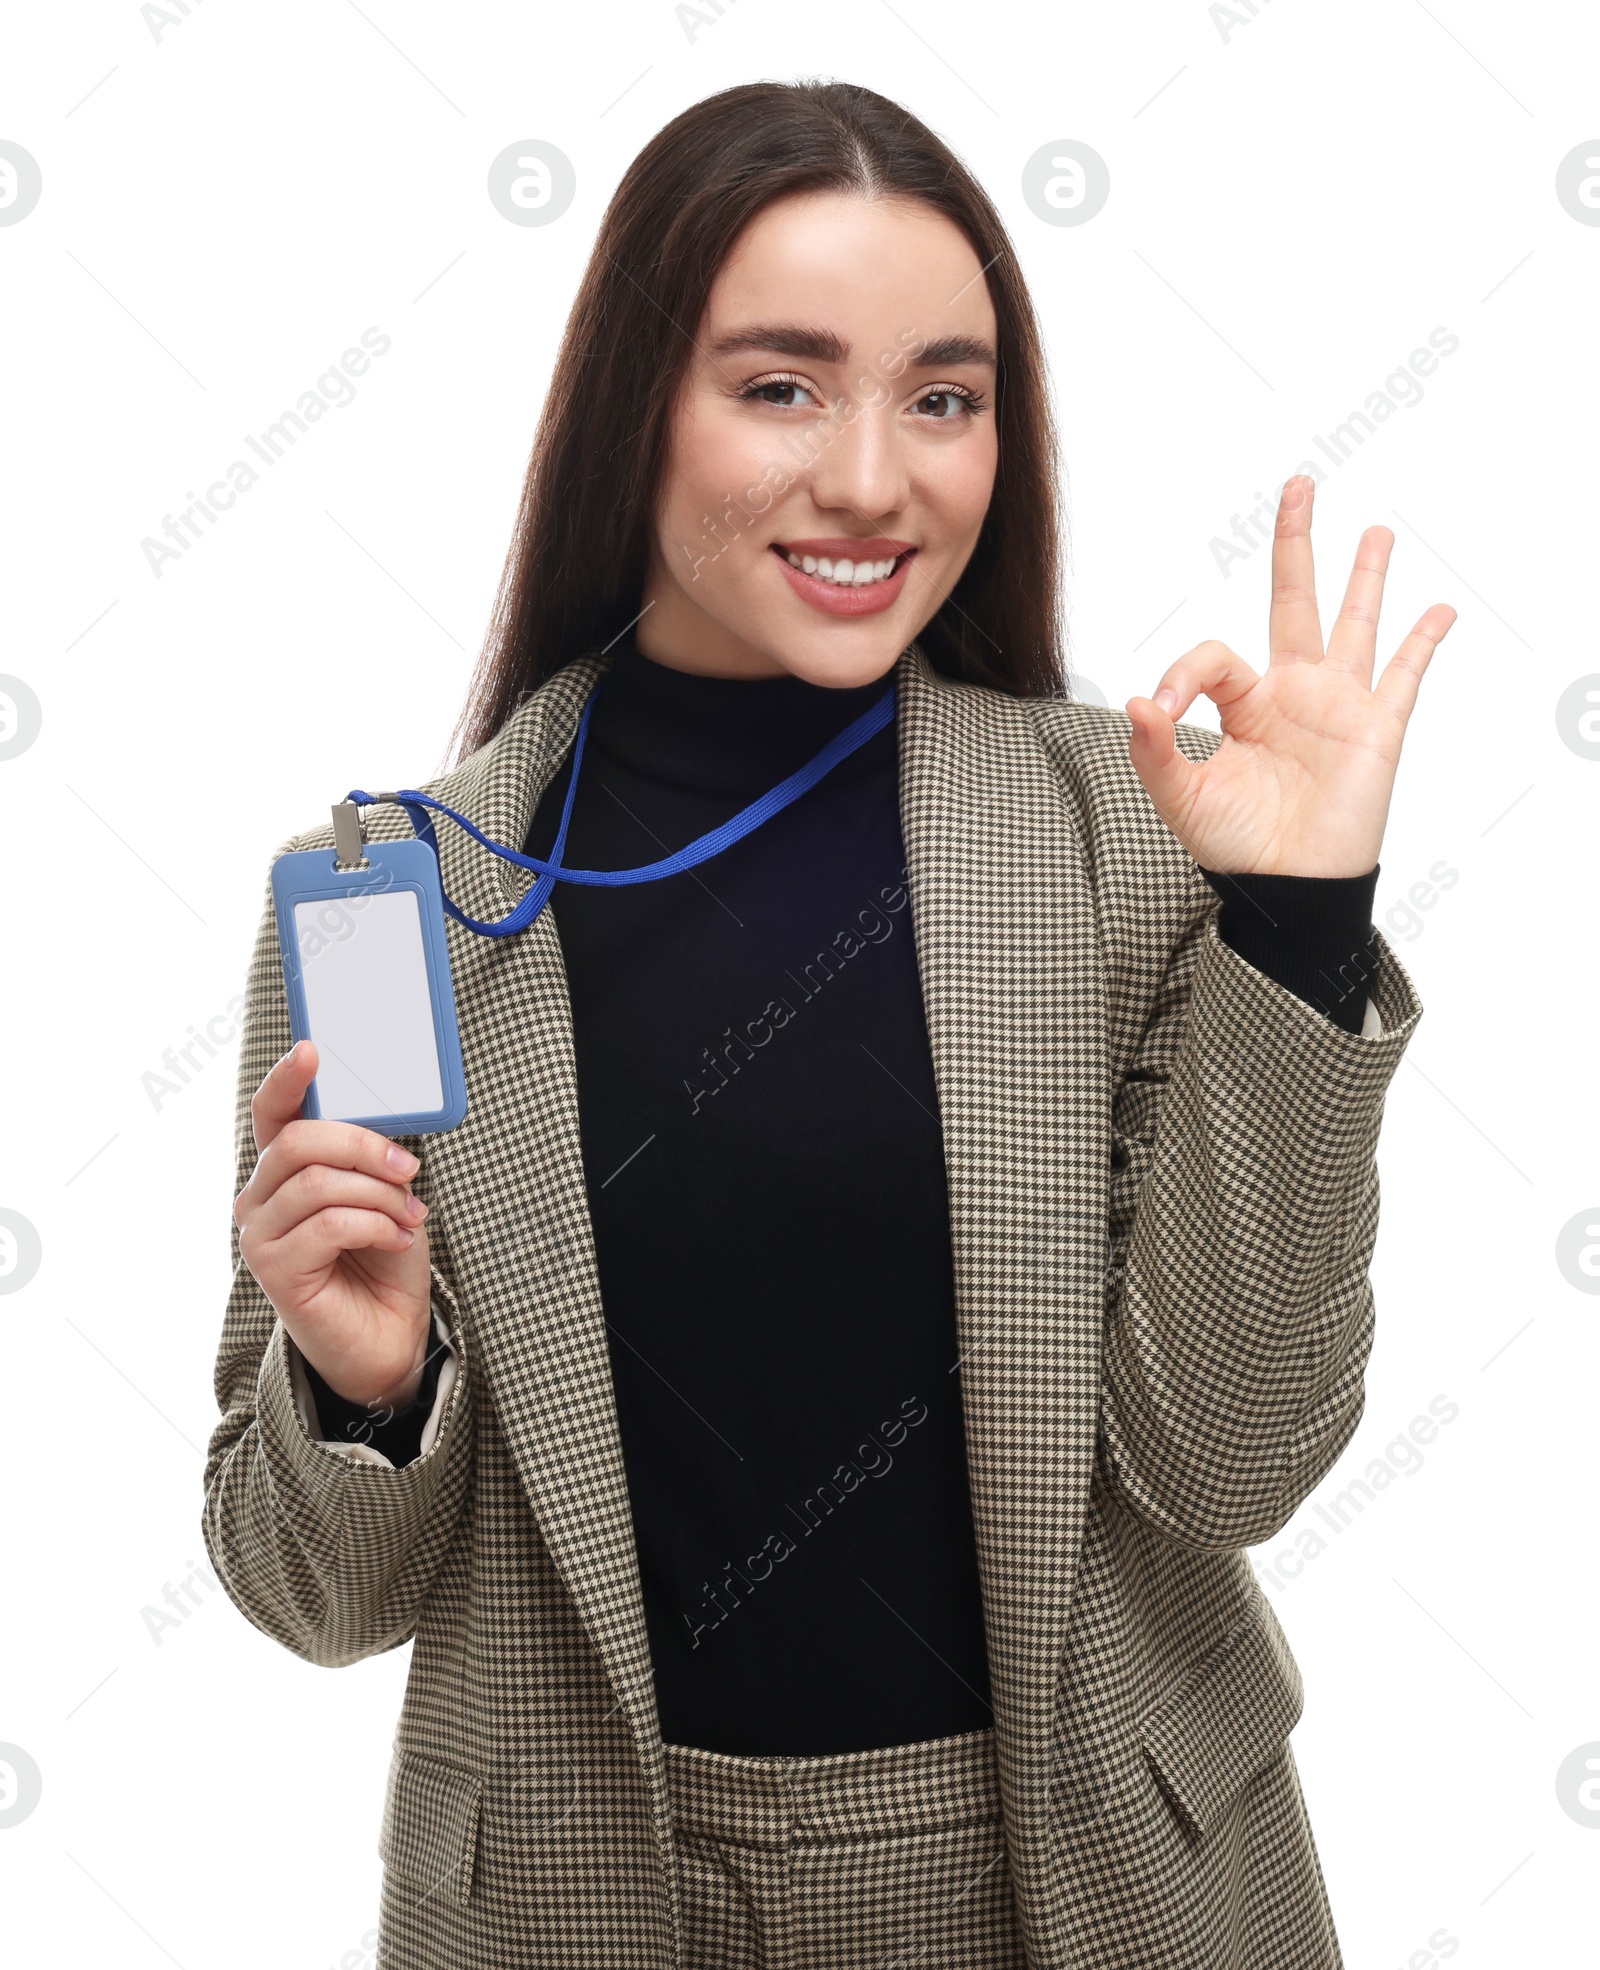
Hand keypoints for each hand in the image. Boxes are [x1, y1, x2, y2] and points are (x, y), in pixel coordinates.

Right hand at [234, 1040, 433, 1412]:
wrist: (389, 1332)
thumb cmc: (382, 1256)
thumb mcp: (384, 1192)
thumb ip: (368, 1156)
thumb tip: (379, 1120)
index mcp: (284, 1170)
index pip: (272, 1115)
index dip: (286, 1079)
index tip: (311, 1050)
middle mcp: (260, 1198)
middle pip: (298, 1142)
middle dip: (362, 1146)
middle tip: (407, 1168)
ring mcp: (259, 1235)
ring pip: (318, 1183)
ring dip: (379, 1195)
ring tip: (408, 1215)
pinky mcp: (273, 1272)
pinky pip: (328, 1224)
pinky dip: (375, 1224)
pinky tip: (397, 1238)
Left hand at [1123, 476, 1456, 875]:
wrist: (1286, 889)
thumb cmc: (1234, 845)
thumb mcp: (1181, 797)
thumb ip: (1155, 750)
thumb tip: (1140, 701)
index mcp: (1242, 704)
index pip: (1215, 655)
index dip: (1186, 671)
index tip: (1167, 706)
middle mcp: (1292, 693)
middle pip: (1294, 600)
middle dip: (1295, 543)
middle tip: (1299, 487)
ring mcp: (1338, 706)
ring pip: (1354, 624)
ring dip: (1365, 577)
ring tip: (1374, 531)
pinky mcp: (1377, 729)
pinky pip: (1405, 676)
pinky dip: (1424, 642)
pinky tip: (1439, 609)